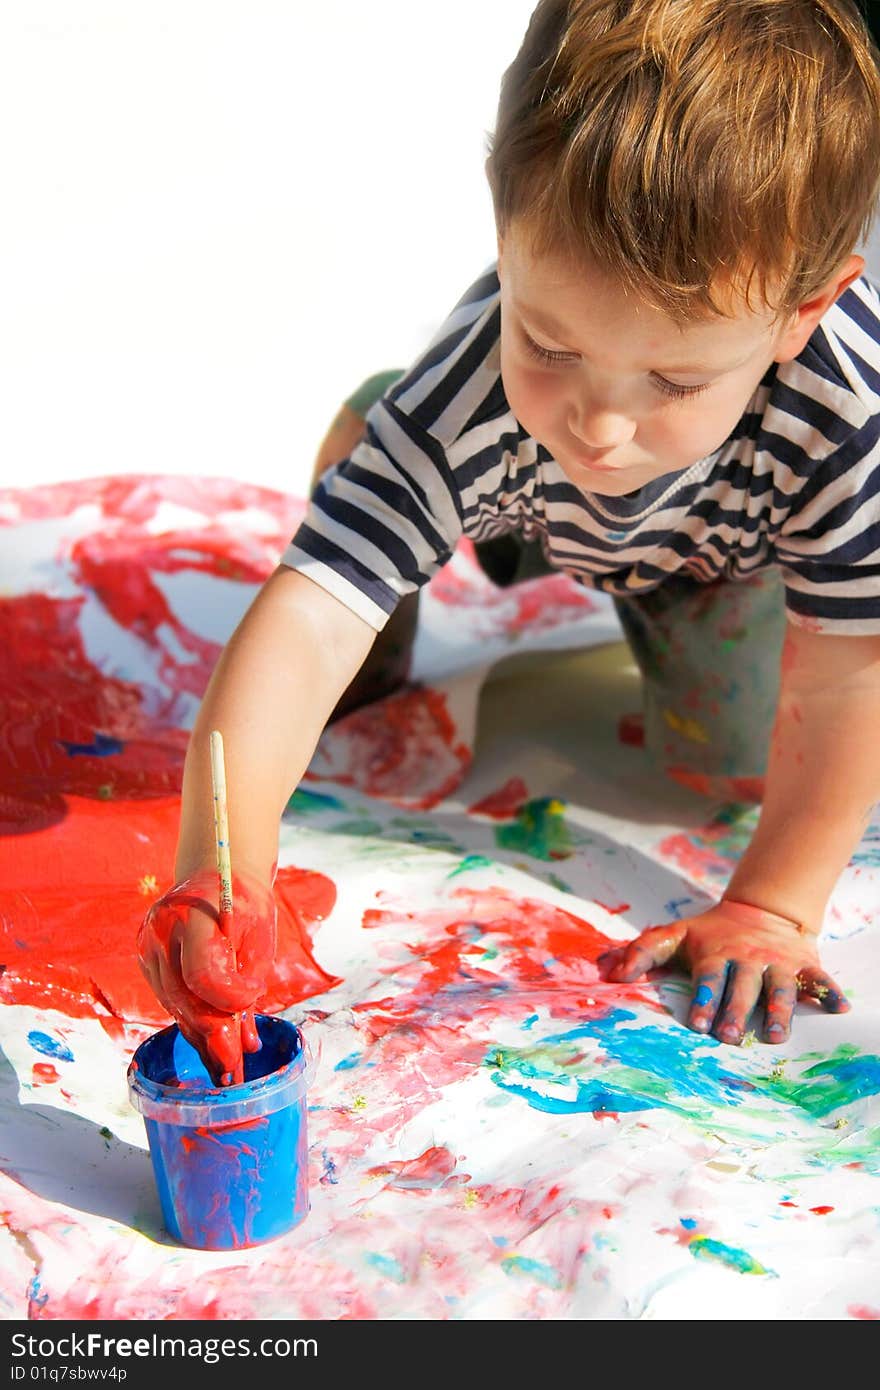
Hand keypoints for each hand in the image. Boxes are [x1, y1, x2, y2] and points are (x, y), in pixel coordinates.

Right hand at [137, 868, 275, 1084]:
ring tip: (224, 1070)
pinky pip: (169, 999)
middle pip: (184, 998)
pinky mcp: (146, 959)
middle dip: (213, 1038)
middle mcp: (160, 931)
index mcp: (192, 915)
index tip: (252, 1001)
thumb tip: (245, 1042)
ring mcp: (147, 946)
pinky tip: (211, 1046)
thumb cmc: (245, 903)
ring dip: (201, 1039)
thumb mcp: (259, 935)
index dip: (228, 999)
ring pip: (175, 1005)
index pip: (201, 973)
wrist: (214, 870)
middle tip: (234, 1071)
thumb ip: (249, 983)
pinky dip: (191, 1022)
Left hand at [598, 898, 848, 1044]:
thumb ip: (642, 952)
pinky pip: (819, 979)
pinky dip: (830, 992)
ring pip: (780, 987)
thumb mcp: (675, 935)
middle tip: (730, 1038)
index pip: (708, 977)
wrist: (761, 911)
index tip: (696, 1023)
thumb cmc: (710, 933)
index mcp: (715, 954)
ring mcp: (778, 962)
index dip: (702, 999)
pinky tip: (839, 1008)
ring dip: (779, 1011)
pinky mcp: (804, 964)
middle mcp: (748, 958)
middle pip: (743, 987)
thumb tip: (610, 974)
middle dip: (736, 1012)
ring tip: (776, 1036)